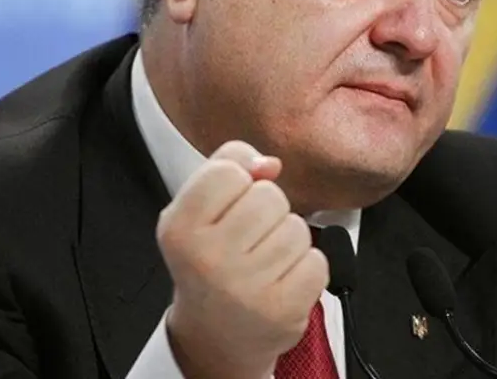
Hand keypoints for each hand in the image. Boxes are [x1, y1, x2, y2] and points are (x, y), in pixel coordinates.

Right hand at [156, 141, 328, 378]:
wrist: (215, 333)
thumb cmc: (209, 260)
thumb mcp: (197, 210)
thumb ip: (227, 167)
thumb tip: (270, 163)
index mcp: (180, 228)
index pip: (230, 170)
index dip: (239, 182)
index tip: (229, 207)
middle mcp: (208, 258)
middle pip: (269, 195)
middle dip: (267, 212)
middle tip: (249, 240)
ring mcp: (246, 287)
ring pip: (296, 227)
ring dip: (288, 240)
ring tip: (264, 262)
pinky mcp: (281, 309)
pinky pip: (316, 260)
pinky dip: (306, 267)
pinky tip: (281, 280)